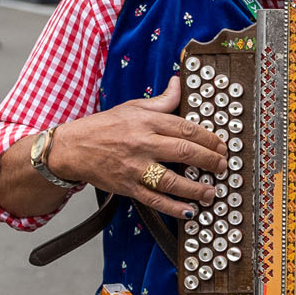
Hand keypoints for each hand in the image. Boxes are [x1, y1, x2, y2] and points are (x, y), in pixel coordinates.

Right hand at [43, 77, 227, 217]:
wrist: (72, 148)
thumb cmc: (104, 126)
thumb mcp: (133, 107)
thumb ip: (161, 101)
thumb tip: (179, 83)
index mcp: (146, 122)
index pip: (186, 128)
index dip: (209, 138)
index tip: (222, 146)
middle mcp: (143, 143)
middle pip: (184, 152)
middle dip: (209, 161)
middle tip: (223, 167)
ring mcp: (135, 167)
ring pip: (172, 179)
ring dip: (196, 188)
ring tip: (212, 192)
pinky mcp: (127, 186)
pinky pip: (154, 199)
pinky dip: (173, 207)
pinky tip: (190, 211)